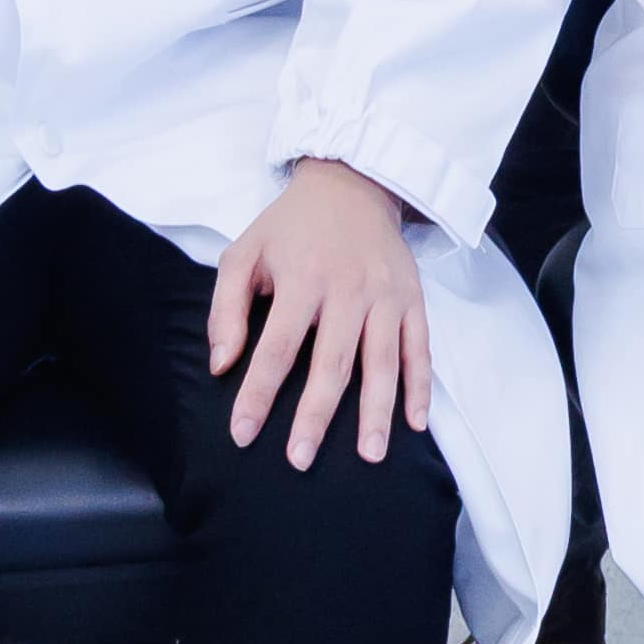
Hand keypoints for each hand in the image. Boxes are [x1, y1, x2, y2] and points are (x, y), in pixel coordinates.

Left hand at [203, 159, 430, 470]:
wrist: (353, 183)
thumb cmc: (290, 226)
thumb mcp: (244, 252)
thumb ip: (226, 308)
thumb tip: (222, 365)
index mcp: (303, 278)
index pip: (278, 347)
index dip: (258, 392)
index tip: (242, 433)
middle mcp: (348, 289)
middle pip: (332, 362)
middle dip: (316, 415)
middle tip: (300, 460)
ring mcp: (386, 296)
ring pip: (382, 362)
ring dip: (376, 412)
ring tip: (370, 455)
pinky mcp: (413, 299)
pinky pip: (420, 348)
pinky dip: (421, 387)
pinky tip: (415, 423)